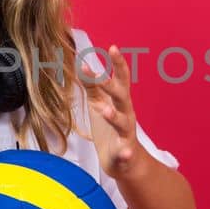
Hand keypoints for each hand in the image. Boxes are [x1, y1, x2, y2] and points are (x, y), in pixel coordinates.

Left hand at [79, 43, 144, 180]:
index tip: (112, 47)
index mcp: (120, 101)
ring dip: (114, 117)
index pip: (121, 79)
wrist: (125, 161)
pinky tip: (125, 153)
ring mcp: (127, 134)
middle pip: (122, 97)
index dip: (118, 63)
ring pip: (123, 123)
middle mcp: (126, 114)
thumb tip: (83, 65)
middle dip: (113, 86)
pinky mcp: (125, 152)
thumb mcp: (99, 104)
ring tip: (105, 111)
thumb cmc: (110, 129)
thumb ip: (93, 86)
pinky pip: (126, 152)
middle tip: (102, 76)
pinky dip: (126, 153)